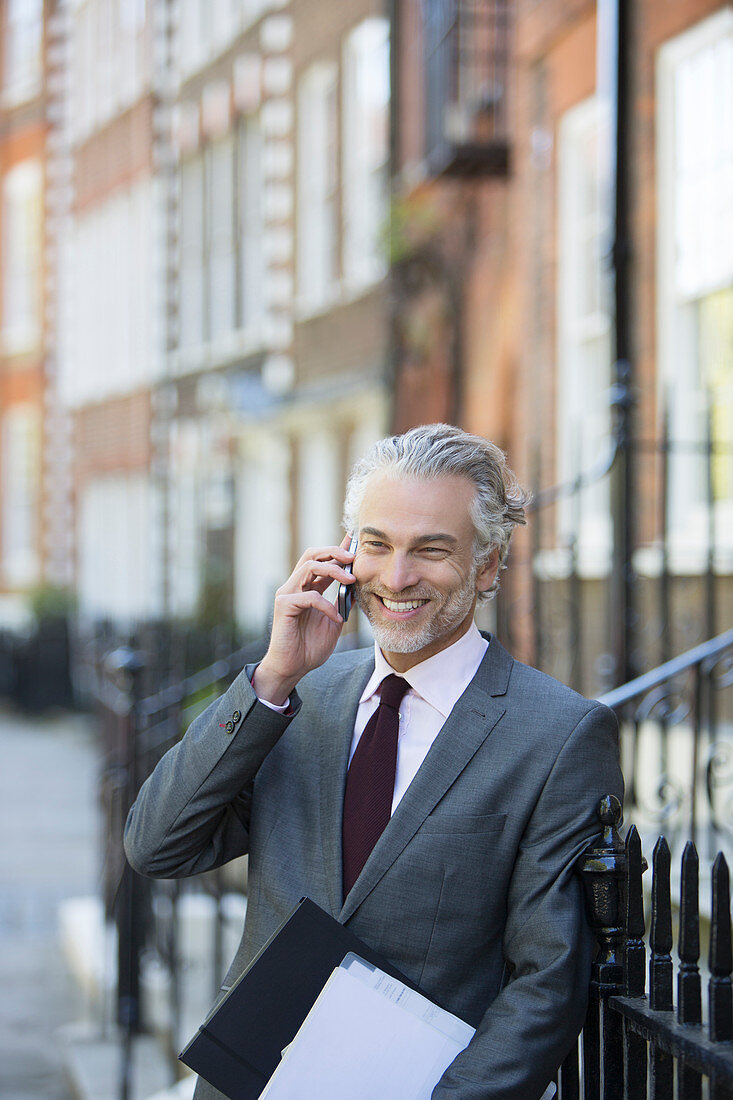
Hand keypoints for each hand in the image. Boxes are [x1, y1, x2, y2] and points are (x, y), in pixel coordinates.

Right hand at [252, 536, 355, 704]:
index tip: (354, 540)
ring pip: (309, 567)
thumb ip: (341, 603)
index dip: (337, 549)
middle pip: (312, 554)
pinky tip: (337, 619)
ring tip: (351, 579)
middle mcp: (294, 586)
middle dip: (334, 551)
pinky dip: (327, 605)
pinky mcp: (284, 605)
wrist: (292, 668)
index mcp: (306, 587)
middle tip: (353, 557)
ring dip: (333, 570)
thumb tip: (356, 586)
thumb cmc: (309, 647)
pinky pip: (310, 596)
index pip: (321, 560)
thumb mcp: (333, 622)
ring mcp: (287, 594)